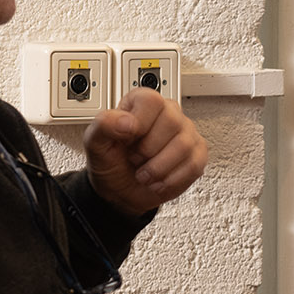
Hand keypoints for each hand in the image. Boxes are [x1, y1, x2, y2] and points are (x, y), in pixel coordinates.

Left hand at [81, 89, 208, 215]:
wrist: (121, 192)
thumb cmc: (111, 162)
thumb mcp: (95, 143)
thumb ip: (104, 125)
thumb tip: (127, 121)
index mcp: (142, 103)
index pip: (152, 101)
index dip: (140, 123)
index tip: (128, 139)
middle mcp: (168, 113)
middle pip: (172, 122)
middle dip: (147, 150)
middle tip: (135, 159)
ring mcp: (186, 133)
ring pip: (184, 145)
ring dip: (158, 168)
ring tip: (145, 173)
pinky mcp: (197, 154)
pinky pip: (194, 164)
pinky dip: (172, 180)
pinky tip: (159, 181)